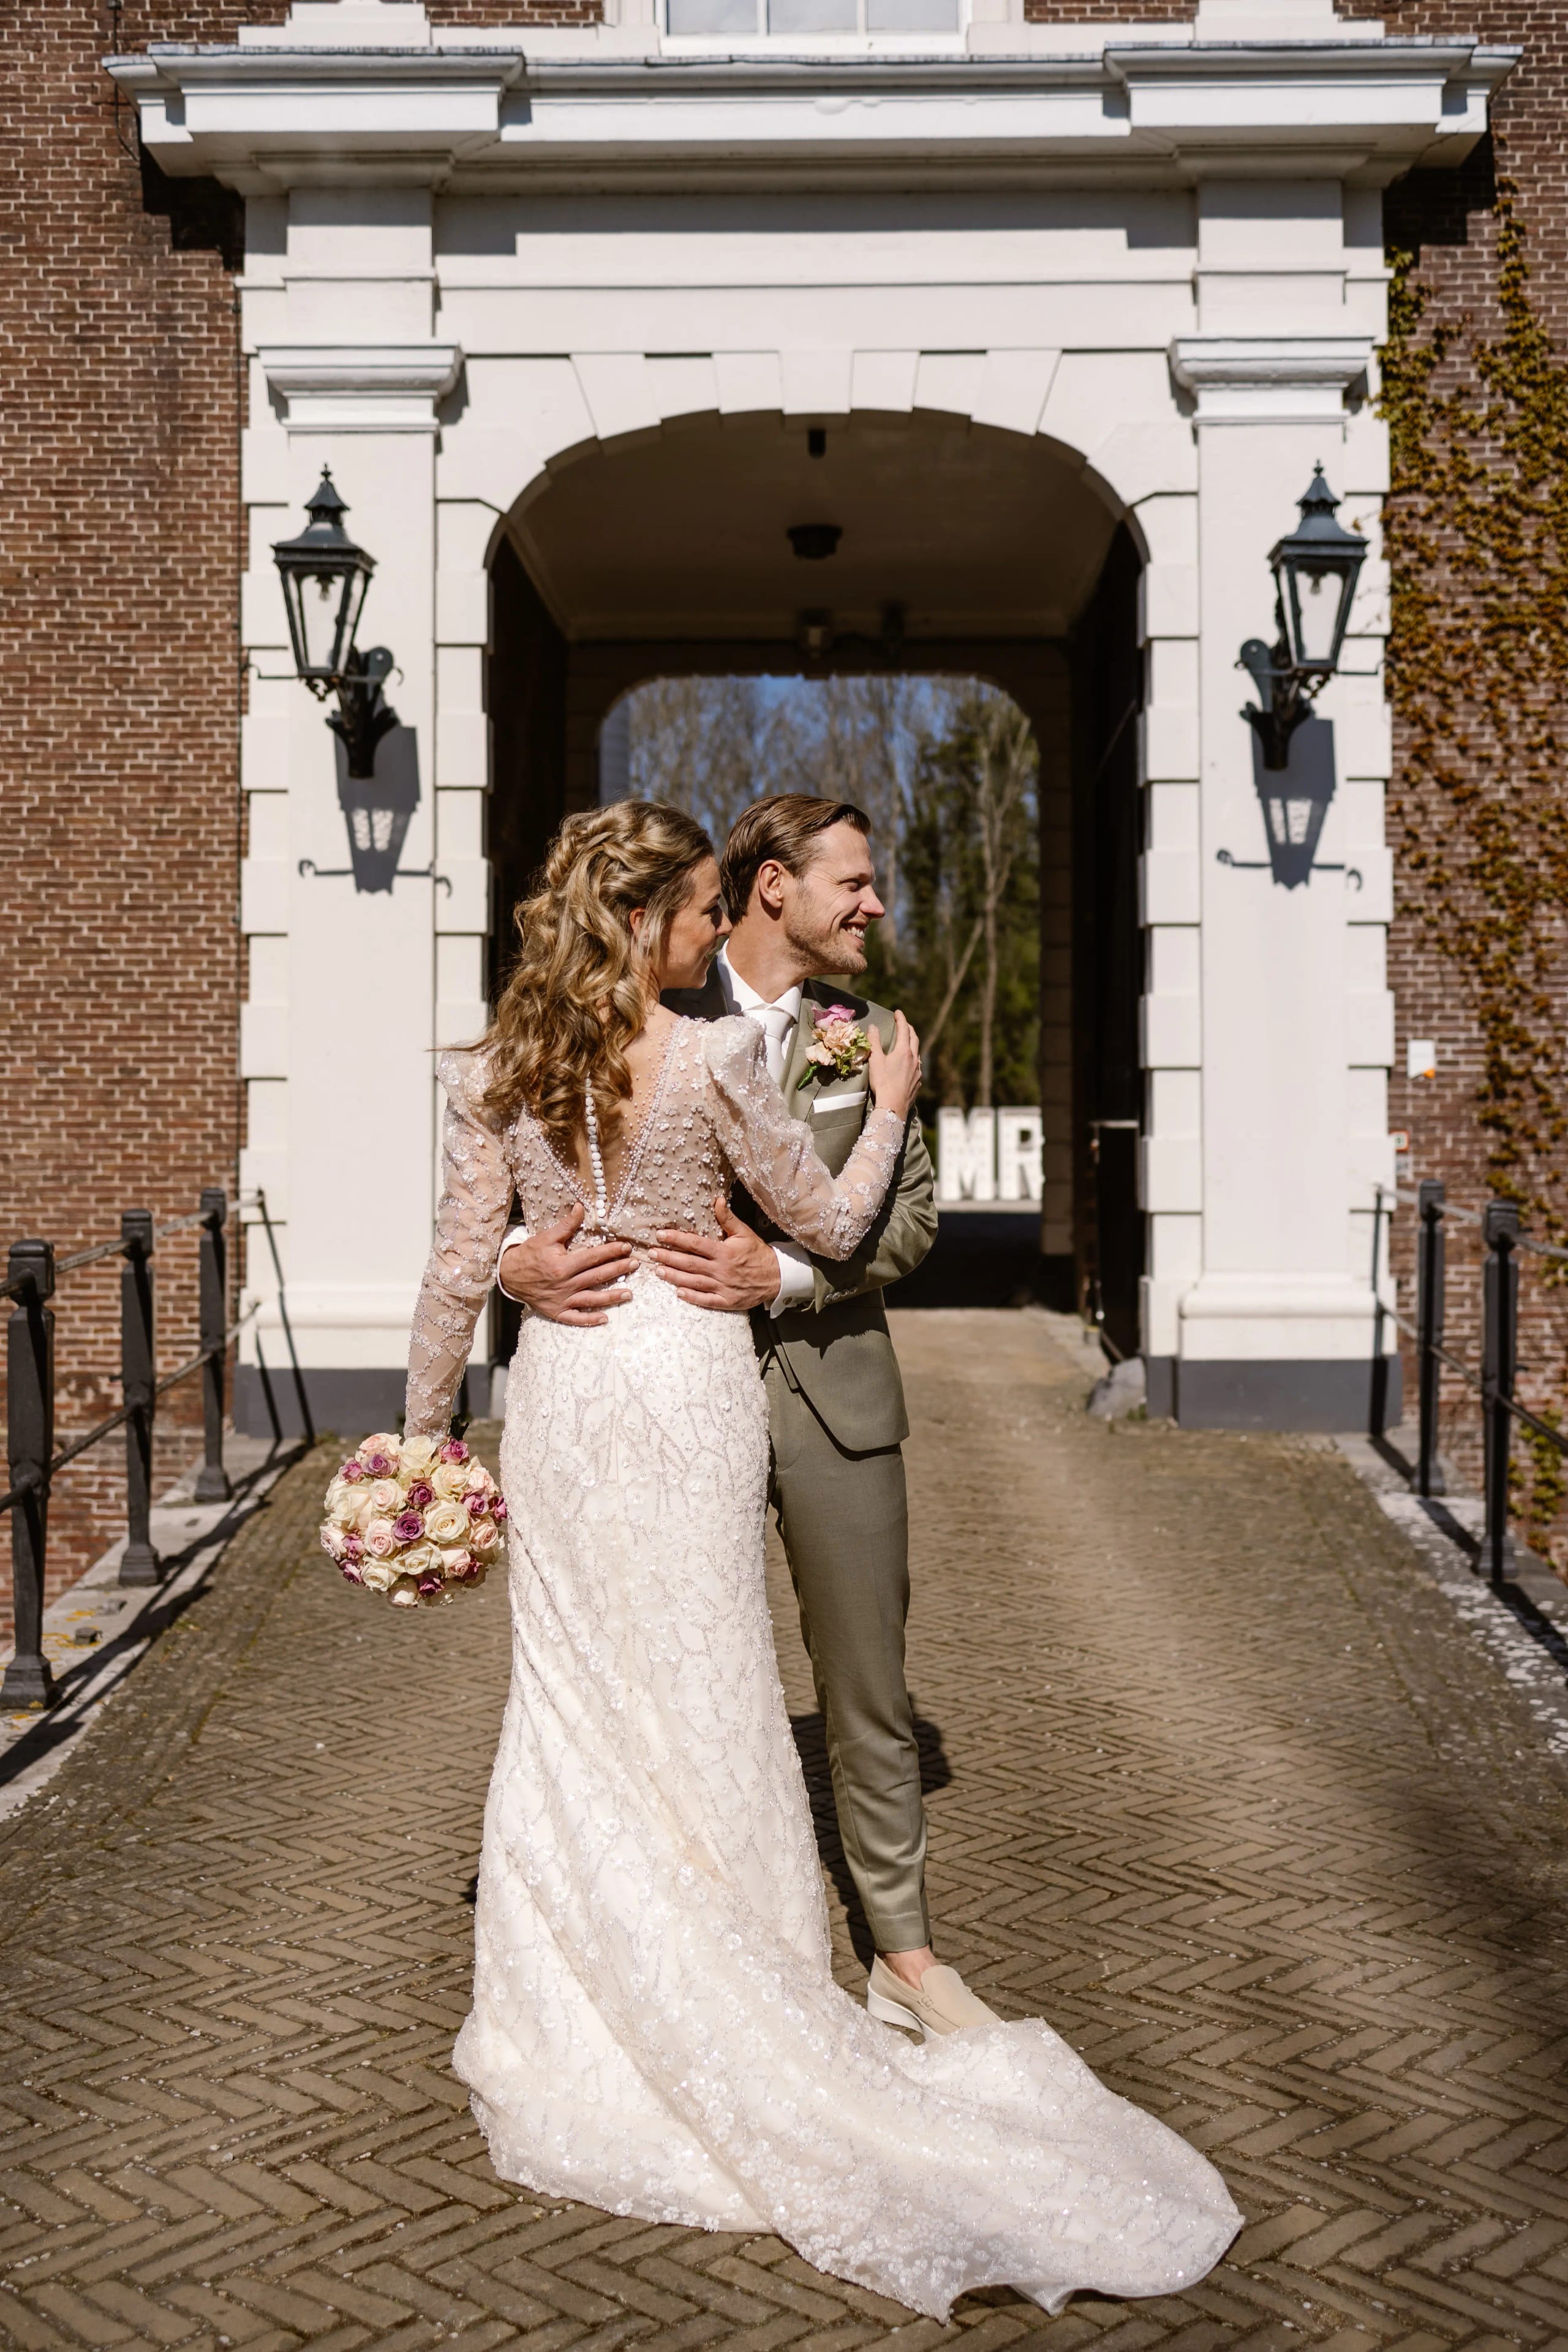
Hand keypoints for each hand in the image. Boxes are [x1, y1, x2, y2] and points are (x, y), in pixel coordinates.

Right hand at [498, 1203, 633, 1325]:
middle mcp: (564, 1284)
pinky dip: (589, 1320)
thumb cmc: (529, 1254)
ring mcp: (561, 1300)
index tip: (626, 1247)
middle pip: (597, 1276)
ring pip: (591, 1299)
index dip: (611, 1251)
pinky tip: (604, 1319)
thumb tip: (581, 1207)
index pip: (593, 1257)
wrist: (509, 1275)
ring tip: (629, 1294)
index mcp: (562, 1265)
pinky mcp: (556, 1311)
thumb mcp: (546, 1237)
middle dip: (618, 1270)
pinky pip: (575, 1318)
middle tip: (635, 1265)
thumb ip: (566, 1225)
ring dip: (611, 1297)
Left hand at [652, 1198, 781, 1313]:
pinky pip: (706, 1301)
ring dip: (674, 1277)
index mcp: (724, 1252)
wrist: (777, 1277)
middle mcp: (722, 1270)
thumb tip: (717, 1200)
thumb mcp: (744, 1232)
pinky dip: (692, 1298)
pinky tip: (678, 1293)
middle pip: (690, 1263)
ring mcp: (723, 1287)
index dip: (676, 1239)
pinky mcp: (727, 1301)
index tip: (660, 1235)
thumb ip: (728, 1218)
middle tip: (651, 1253)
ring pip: (694, 1282)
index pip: (695, 1244)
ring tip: (658, 1271)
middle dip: (668, 1258)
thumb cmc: (758, 1253)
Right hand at [868, 1009, 921, 1120]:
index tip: (898, 1012)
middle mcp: (914, 1059)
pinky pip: (917, 1065)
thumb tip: (873, 1027)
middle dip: (909, 1029)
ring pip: (917, 1052)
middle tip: (903, 1024)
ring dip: (912, 1044)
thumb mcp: (875, 1060)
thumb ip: (874, 1042)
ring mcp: (917, 1071)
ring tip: (906, 1042)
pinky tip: (907, 1064)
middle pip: (914, 1038)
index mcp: (904, 1051)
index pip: (904, 1029)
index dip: (901, 1019)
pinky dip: (912, 1058)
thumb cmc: (883, 1083)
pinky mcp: (917, 1082)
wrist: (893, 1106)